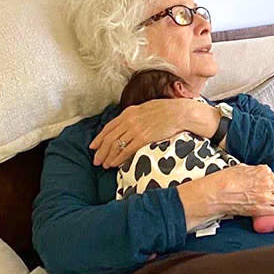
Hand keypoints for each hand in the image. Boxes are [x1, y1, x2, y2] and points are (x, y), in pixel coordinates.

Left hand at [90, 99, 213, 168]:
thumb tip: (130, 123)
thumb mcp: (147, 108)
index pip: (109, 127)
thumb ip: (136, 115)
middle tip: (96, 160)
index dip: (99, 138)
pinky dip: (118, 158)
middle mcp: (129, 120)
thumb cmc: (168, 111)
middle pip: (109, 137)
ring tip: (104, 165)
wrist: (181, 113)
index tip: (93, 146)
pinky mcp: (143, 137)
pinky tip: (114, 164)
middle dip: (100, 150)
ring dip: (108, 156)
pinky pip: (126, 150)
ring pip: (115, 145)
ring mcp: (135, 129)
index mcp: (129, 112)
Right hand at [178, 164, 273, 231]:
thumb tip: (256, 173)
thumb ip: (253, 171)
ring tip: (271, 204)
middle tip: (269, 195)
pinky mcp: (262, 209)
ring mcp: (266, 196)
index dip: (270, 183)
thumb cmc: (224, 181)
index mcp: (263, 171)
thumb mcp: (240, 168)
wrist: (218, 194)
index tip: (267, 186)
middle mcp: (267, 183)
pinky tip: (268, 211)